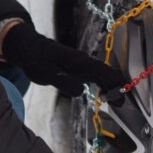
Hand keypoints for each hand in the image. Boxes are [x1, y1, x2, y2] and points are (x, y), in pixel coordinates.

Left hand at [1, 22, 124, 97]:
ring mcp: (81, 64)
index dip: (116, 82)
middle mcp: (84, 61)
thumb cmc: (36, 60)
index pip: (104, 71)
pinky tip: (105, 93)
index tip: (124, 93)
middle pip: (106, 74)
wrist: (28, 48)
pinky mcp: (78, 67)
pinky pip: (95, 76)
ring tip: (117, 101)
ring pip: (102, 75)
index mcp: (79, 62)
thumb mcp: (47, 74)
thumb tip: (81, 90)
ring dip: (111, 87)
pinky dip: (103, 84)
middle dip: (117, 87)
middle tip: (122, 104)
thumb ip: (64, 82)